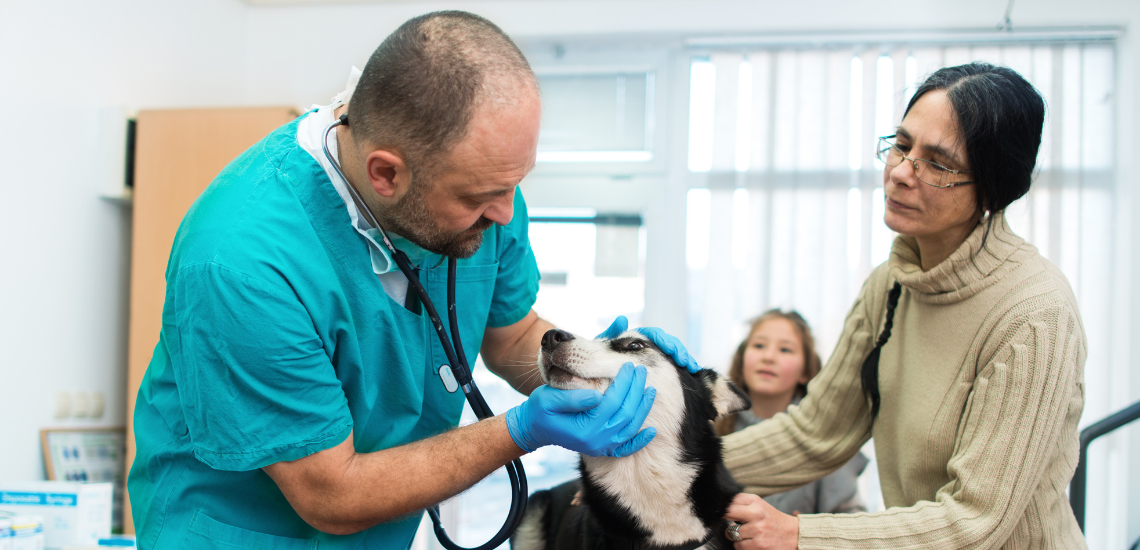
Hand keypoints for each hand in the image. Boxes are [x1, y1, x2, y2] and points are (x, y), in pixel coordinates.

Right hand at [505, 363, 656, 456]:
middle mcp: (596, 441)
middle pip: (626, 414)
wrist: (534, 428)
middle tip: (641, 370)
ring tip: (649, 388)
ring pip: (630, 428)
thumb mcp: (548, 399)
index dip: (623, 383)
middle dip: (636, 390)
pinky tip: (652, 431)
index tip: (629, 365)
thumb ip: (572, 397)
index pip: (612, 403)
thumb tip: (597, 394)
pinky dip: (640, 440)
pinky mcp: (603, 448)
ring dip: (642, 408)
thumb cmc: (540, 409)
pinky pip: (626, 448)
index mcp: (585, 429)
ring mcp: (601, 447)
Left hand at [598, 316, 701, 373]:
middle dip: (677, 350)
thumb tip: (623, 319)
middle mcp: (647, 345)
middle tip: (684, 360)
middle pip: (668, 343)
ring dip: (684, 357)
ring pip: (674, 353)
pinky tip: (692, 371)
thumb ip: (611, 334)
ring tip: (691, 366)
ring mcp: (655, 356)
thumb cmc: (597, 360)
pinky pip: (675, 365)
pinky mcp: (660, 367)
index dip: (663, 341)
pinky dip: (685, 366)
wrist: (595, 375)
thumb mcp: (602, 348)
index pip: (654, 335)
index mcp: (636, 339)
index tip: (668, 348)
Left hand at [724, 493, 797, 549]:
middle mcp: (756, 513)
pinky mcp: (759, 544)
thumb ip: (741, 503)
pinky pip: (739, 546)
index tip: (723, 511)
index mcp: (755, 501)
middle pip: (727, 513)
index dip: (723, 507)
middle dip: (724, 518)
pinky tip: (751, 542)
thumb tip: (721, 505)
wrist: (794, 535)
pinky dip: (742, 546)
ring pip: (731, 533)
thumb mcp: (759, 505)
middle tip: (730, 522)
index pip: (730, 500)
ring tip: (746, 534)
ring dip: (735, 536)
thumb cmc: (772, 519)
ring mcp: (757, 530)